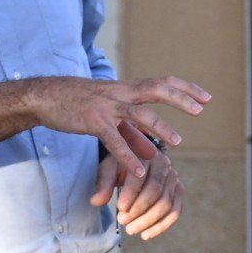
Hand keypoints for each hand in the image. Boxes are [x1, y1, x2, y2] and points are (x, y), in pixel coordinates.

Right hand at [31, 74, 211, 189]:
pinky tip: (139, 170)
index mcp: (126, 90)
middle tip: (202, 108)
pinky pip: (114, 140)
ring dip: (160, 127)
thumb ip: (133, 134)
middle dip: (182, 97)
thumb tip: (155, 150)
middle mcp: (120, 93)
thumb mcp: (109, 116)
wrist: (45, 97)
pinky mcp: (92, 122)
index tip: (206, 97)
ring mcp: (106, 107)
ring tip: (178, 142)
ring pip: (139, 113)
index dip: (185, 89)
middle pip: (157, 89)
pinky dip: (127, 155)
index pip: (162, 82)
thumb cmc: (78, 104)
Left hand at [99, 149, 183, 240]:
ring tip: (130, 229)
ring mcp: (174, 179)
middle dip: (139, 210)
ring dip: (148, 221)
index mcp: (147, 156)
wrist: (134, 162)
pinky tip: (146, 235)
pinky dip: (161, 226)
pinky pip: (175, 212)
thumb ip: (103, 183)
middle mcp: (165, 165)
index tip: (120, 208)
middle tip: (122, 221)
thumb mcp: (109, 169)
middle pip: (156, 192)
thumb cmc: (120, 166)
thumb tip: (96, 202)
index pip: (142, 176)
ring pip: (166, 204)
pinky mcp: (178, 192)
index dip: (131, 193)